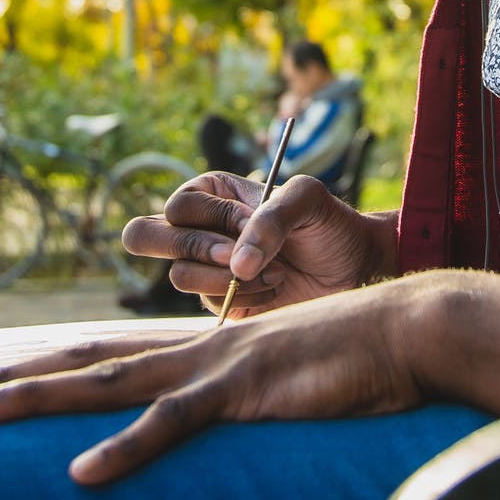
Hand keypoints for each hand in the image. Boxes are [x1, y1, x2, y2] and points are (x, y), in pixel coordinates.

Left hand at [0, 270, 499, 484]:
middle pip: (79, 359)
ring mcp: (214, 367)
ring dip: (33, 400)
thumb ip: (238, 402)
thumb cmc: (357, 364)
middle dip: (3, 375)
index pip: (98, 356)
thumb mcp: (281, 387)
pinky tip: (81, 476)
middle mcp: (191, 350)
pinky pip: (175, 425)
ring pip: (105, 383)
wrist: (412, 329)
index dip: (35, 367)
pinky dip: (126, 451)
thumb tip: (207, 425)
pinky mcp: (246, 391)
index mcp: (196, 351)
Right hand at [121, 171, 394, 316]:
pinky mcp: (219, 304)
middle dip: (192, 247)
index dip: (213, 219)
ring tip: (272, 273)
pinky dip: (244, 299)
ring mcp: (206, 269)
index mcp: (212, 194)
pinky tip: (274, 291)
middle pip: (145, 236)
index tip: (254, 223)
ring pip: (179, 276)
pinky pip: (206, 305)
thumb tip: (237, 265)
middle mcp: (200, 229)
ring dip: (228, 278)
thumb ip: (270, 218)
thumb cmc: (330, 225)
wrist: (355, 270)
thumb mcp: (308, 200)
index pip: (177, 205)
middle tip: (235, 257)